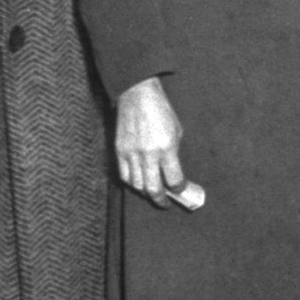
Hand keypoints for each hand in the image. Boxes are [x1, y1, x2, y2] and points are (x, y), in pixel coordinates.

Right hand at [115, 76, 187, 206]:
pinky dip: (132, 184)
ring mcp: (132, 154)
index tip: (181, 190)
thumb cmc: (161, 111)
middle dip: (161, 200)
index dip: (179, 189)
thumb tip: (172, 173)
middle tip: (166, 203)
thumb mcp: (176, 131)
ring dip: (146, 193)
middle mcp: (149, 154)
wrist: (137, 96)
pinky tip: (138, 184)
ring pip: (137, 185)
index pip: (174, 179)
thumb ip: (173, 154)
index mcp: (167, 148)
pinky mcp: (119, 151)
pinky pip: (124, 176)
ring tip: (152, 194)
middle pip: (153, 188)